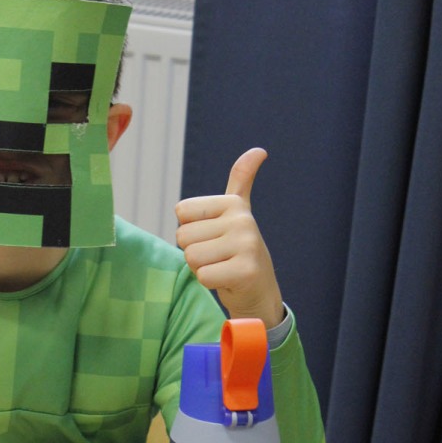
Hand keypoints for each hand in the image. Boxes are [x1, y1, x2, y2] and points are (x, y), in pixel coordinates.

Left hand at [175, 148, 283, 328]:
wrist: (260, 291)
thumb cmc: (238, 251)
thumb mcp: (237, 213)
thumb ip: (241, 180)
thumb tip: (259, 150)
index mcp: (233, 203)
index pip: (181, 213)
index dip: (191, 231)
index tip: (214, 237)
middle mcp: (243, 220)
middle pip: (183, 236)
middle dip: (196, 252)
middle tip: (218, 257)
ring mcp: (247, 245)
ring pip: (191, 257)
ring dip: (202, 268)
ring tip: (223, 267)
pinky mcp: (246, 271)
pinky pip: (203, 276)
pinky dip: (211, 283)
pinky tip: (228, 280)